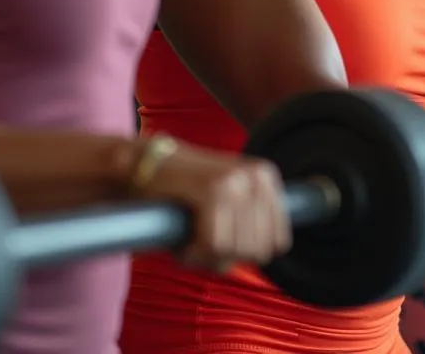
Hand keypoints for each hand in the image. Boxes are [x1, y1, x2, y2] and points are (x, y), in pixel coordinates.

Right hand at [138, 140, 292, 271]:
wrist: (146, 166)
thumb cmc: (185, 194)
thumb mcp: (229, 206)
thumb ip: (251, 230)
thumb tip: (268, 254)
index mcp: (266, 178)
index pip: (278, 242)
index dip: (247, 253)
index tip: (223, 244)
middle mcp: (257, 176)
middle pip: (257, 251)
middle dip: (226, 257)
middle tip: (202, 243)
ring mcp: (236, 181)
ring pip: (235, 249)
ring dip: (208, 257)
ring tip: (192, 239)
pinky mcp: (211, 189)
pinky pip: (213, 243)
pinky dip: (195, 253)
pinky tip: (184, 242)